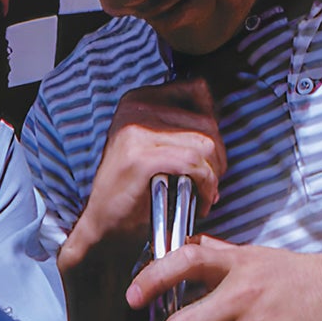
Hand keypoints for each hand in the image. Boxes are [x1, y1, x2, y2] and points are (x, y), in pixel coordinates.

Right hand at [57, 80, 225, 320]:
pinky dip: (206, 186)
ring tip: (205, 194)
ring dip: (214, 175)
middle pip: (206, 121)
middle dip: (218, 155)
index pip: (197, 90)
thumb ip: (176, 124)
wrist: (103, 230)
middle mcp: (134, 108)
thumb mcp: (151, 145)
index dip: (213, 122)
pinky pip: (195, 165)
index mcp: (137, 99)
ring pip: (205, 144)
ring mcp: (136, 133)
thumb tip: (216, 115)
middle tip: (212, 182)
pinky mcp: (142, 159)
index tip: (209, 154)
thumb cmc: (132, 192)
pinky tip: (202, 202)